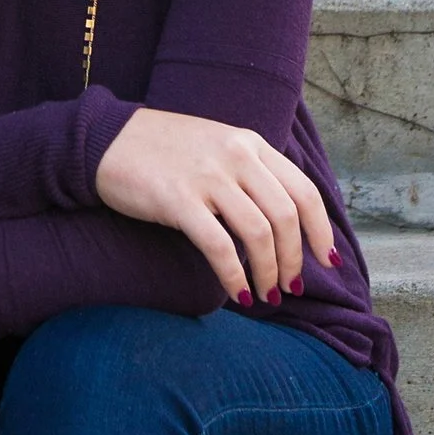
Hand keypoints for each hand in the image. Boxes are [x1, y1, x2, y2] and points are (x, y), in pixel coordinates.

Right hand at [93, 106, 334, 306]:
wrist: (106, 140)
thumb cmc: (163, 150)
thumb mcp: (217, 146)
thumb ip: (250, 171)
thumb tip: (283, 219)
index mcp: (251, 144)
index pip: (304, 190)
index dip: (320, 231)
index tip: (327, 260)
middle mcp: (236, 156)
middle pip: (286, 216)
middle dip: (294, 259)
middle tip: (290, 286)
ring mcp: (208, 177)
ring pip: (259, 233)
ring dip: (269, 271)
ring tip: (266, 294)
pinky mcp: (179, 201)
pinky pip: (219, 246)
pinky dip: (234, 276)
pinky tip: (239, 294)